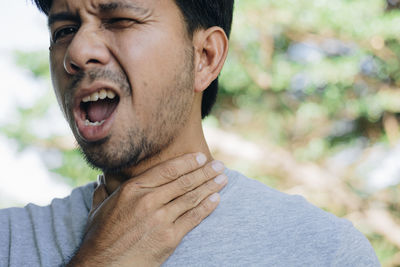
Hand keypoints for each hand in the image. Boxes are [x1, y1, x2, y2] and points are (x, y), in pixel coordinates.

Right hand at [67, 153, 227, 266]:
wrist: (103, 266)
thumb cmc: (100, 237)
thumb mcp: (99, 209)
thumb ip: (104, 190)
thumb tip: (103, 178)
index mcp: (133, 189)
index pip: (168, 170)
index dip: (188, 162)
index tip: (201, 157)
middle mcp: (149, 200)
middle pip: (184, 182)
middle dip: (205, 172)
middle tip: (220, 166)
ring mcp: (160, 219)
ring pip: (191, 197)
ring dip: (210, 187)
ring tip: (223, 179)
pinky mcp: (169, 237)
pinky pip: (193, 218)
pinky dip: (206, 207)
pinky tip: (216, 199)